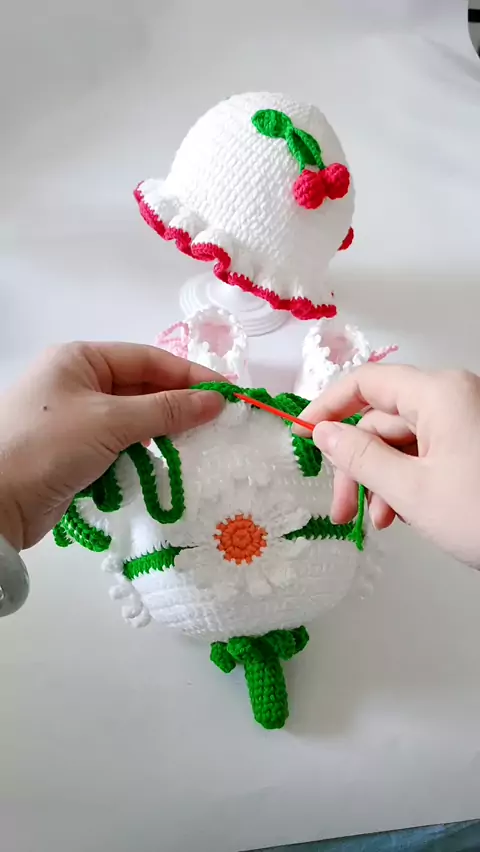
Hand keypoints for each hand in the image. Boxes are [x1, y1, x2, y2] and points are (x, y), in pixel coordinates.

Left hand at [0, 342, 224, 550]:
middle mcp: (78, 382)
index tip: (229, 395)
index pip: (148, 359)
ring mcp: (75, 418)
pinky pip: (120, 445)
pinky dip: (142, 454)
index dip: (191, 377)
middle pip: (142, 388)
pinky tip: (165, 465)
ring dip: (162, 433)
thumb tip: (217, 401)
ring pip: (134, 419)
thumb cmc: (48, 447)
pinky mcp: (75, 452)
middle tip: (219, 424)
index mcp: (81, 359)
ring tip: (198, 447)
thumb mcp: (111, 421)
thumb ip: (166, 410)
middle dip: (178, 406)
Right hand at [299, 364, 479, 565]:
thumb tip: (324, 433)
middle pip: (382, 420)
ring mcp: (467, 420)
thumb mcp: (412, 490)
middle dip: (357, 465)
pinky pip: (429, 452)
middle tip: (342, 511)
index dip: (328, 406)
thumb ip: (360, 457)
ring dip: (382, 479)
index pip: (366, 382)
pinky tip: (403, 514)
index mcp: (438, 394)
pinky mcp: (475, 443)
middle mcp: (454, 397)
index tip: (305, 436)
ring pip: (404, 441)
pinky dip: (409, 480)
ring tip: (380, 521)